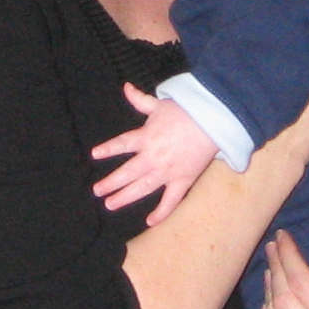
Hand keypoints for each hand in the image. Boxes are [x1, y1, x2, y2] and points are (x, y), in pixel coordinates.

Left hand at [92, 90, 220, 223]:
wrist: (214, 121)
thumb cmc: (186, 112)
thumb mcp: (160, 104)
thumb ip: (140, 100)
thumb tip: (126, 87)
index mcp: (147, 137)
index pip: (122, 144)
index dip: (108, 149)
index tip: (95, 154)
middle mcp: (154, 156)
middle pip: (128, 172)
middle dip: (111, 182)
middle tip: (97, 191)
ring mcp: (168, 171)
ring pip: (143, 188)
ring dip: (125, 197)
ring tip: (110, 204)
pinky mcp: (183, 180)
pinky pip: (171, 200)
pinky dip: (161, 212)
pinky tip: (150, 221)